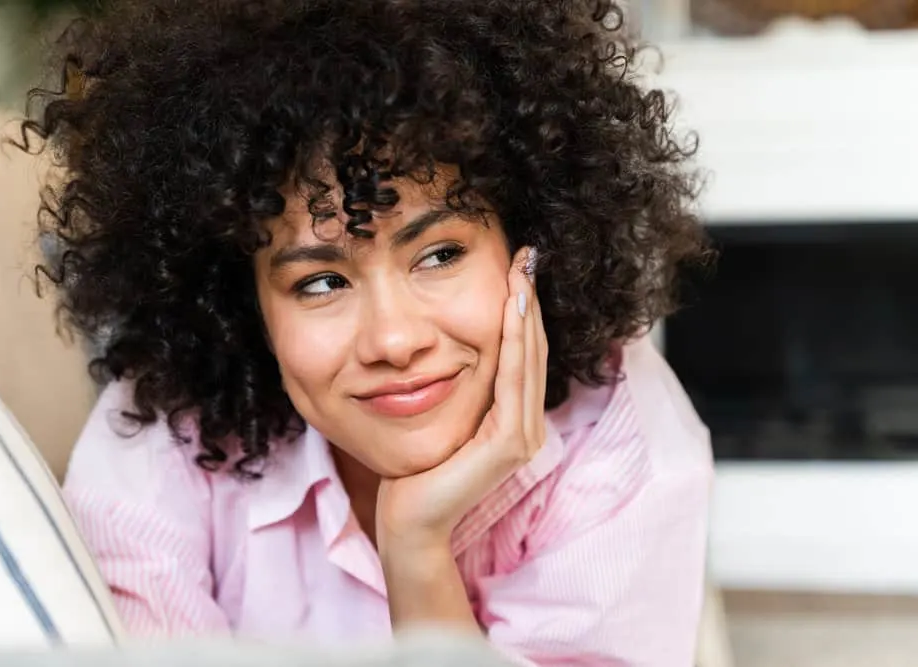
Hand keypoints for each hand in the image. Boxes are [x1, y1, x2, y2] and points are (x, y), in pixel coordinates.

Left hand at [376, 246, 547, 552]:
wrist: (408, 522)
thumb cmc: (416, 473)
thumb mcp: (442, 418)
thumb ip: (458, 391)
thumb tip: (446, 350)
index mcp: (513, 420)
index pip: (523, 353)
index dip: (523, 310)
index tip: (517, 268)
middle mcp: (526, 426)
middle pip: (532, 350)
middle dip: (529, 300)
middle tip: (527, 255)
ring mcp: (523, 437)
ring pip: (528, 360)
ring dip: (526, 312)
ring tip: (522, 271)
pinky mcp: (509, 446)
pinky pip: (513, 382)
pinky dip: (514, 344)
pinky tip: (511, 310)